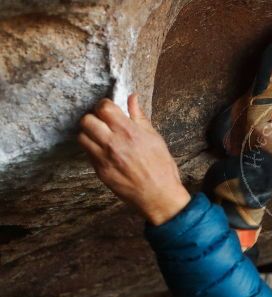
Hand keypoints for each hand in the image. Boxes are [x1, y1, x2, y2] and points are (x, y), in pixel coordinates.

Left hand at [78, 95, 190, 225]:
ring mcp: (104, 158)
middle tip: (102, 123)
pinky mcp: (100, 171)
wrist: (159, 195)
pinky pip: (88, 153)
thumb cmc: (161, 167)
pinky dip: (93, 149)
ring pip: (82, 136)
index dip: (104, 106)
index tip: (109, 110)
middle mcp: (113, 143)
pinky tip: (104, 152)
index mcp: (129, 132)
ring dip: (89, 134)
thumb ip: (139, 117)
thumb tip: (132, 98)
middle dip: (94, 118)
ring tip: (100, 137)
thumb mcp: (155, 138)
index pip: (103, 108)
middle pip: (87, 120)